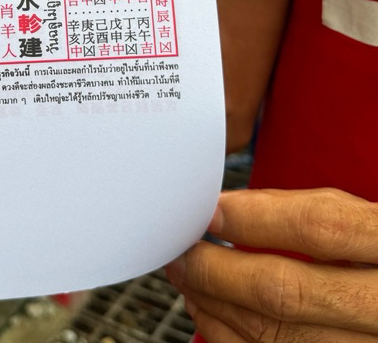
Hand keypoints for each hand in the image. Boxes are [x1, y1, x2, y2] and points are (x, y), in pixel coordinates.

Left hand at [165, 189, 377, 340]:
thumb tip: (225, 209)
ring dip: (215, 305)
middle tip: (180, 251)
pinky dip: (227, 335)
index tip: (208, 212)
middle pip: (285, 292)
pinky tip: (210, 311)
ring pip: (274, 337)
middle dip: (216, 269)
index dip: (253, 218)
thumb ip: (300, 210)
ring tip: (187, 278)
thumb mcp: (362, 222)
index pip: (320, 227)